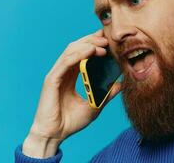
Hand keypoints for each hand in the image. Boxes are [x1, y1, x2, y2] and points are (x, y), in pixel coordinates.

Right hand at [22, 30, 121, 157]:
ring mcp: (57, 74)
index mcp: (72, 76)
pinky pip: (66, 62)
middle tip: (107, 38)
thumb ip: (107, 93)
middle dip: (92, 40)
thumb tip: (121, 84)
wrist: (55, 135)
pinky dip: (78, 54)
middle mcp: (64, 72)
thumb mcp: (96, 105)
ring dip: (88, 45)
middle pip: (77, 48)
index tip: (108, 41)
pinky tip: (90, 51)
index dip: (94, 44)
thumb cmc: (72, 121)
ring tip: (102, 44)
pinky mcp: (52, 80)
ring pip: (71, 51)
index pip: (83, 54)